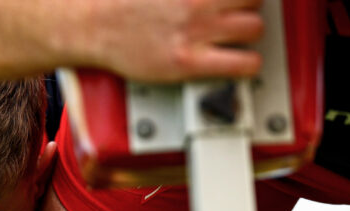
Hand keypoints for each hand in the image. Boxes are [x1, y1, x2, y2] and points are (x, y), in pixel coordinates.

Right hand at [81, 0, 264, 82]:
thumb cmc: (120, 3)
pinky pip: (243, 64)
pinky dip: (247, 65)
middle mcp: (200, 2)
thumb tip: (207, 1)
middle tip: (233, 17)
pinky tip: (237, 64)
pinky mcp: (189, 62)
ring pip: (255, 29)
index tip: (239, 3)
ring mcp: (196, 32)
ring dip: (247, 35)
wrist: (94, 26)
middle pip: (254, 0)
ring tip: (232, 41)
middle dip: (246, 8)